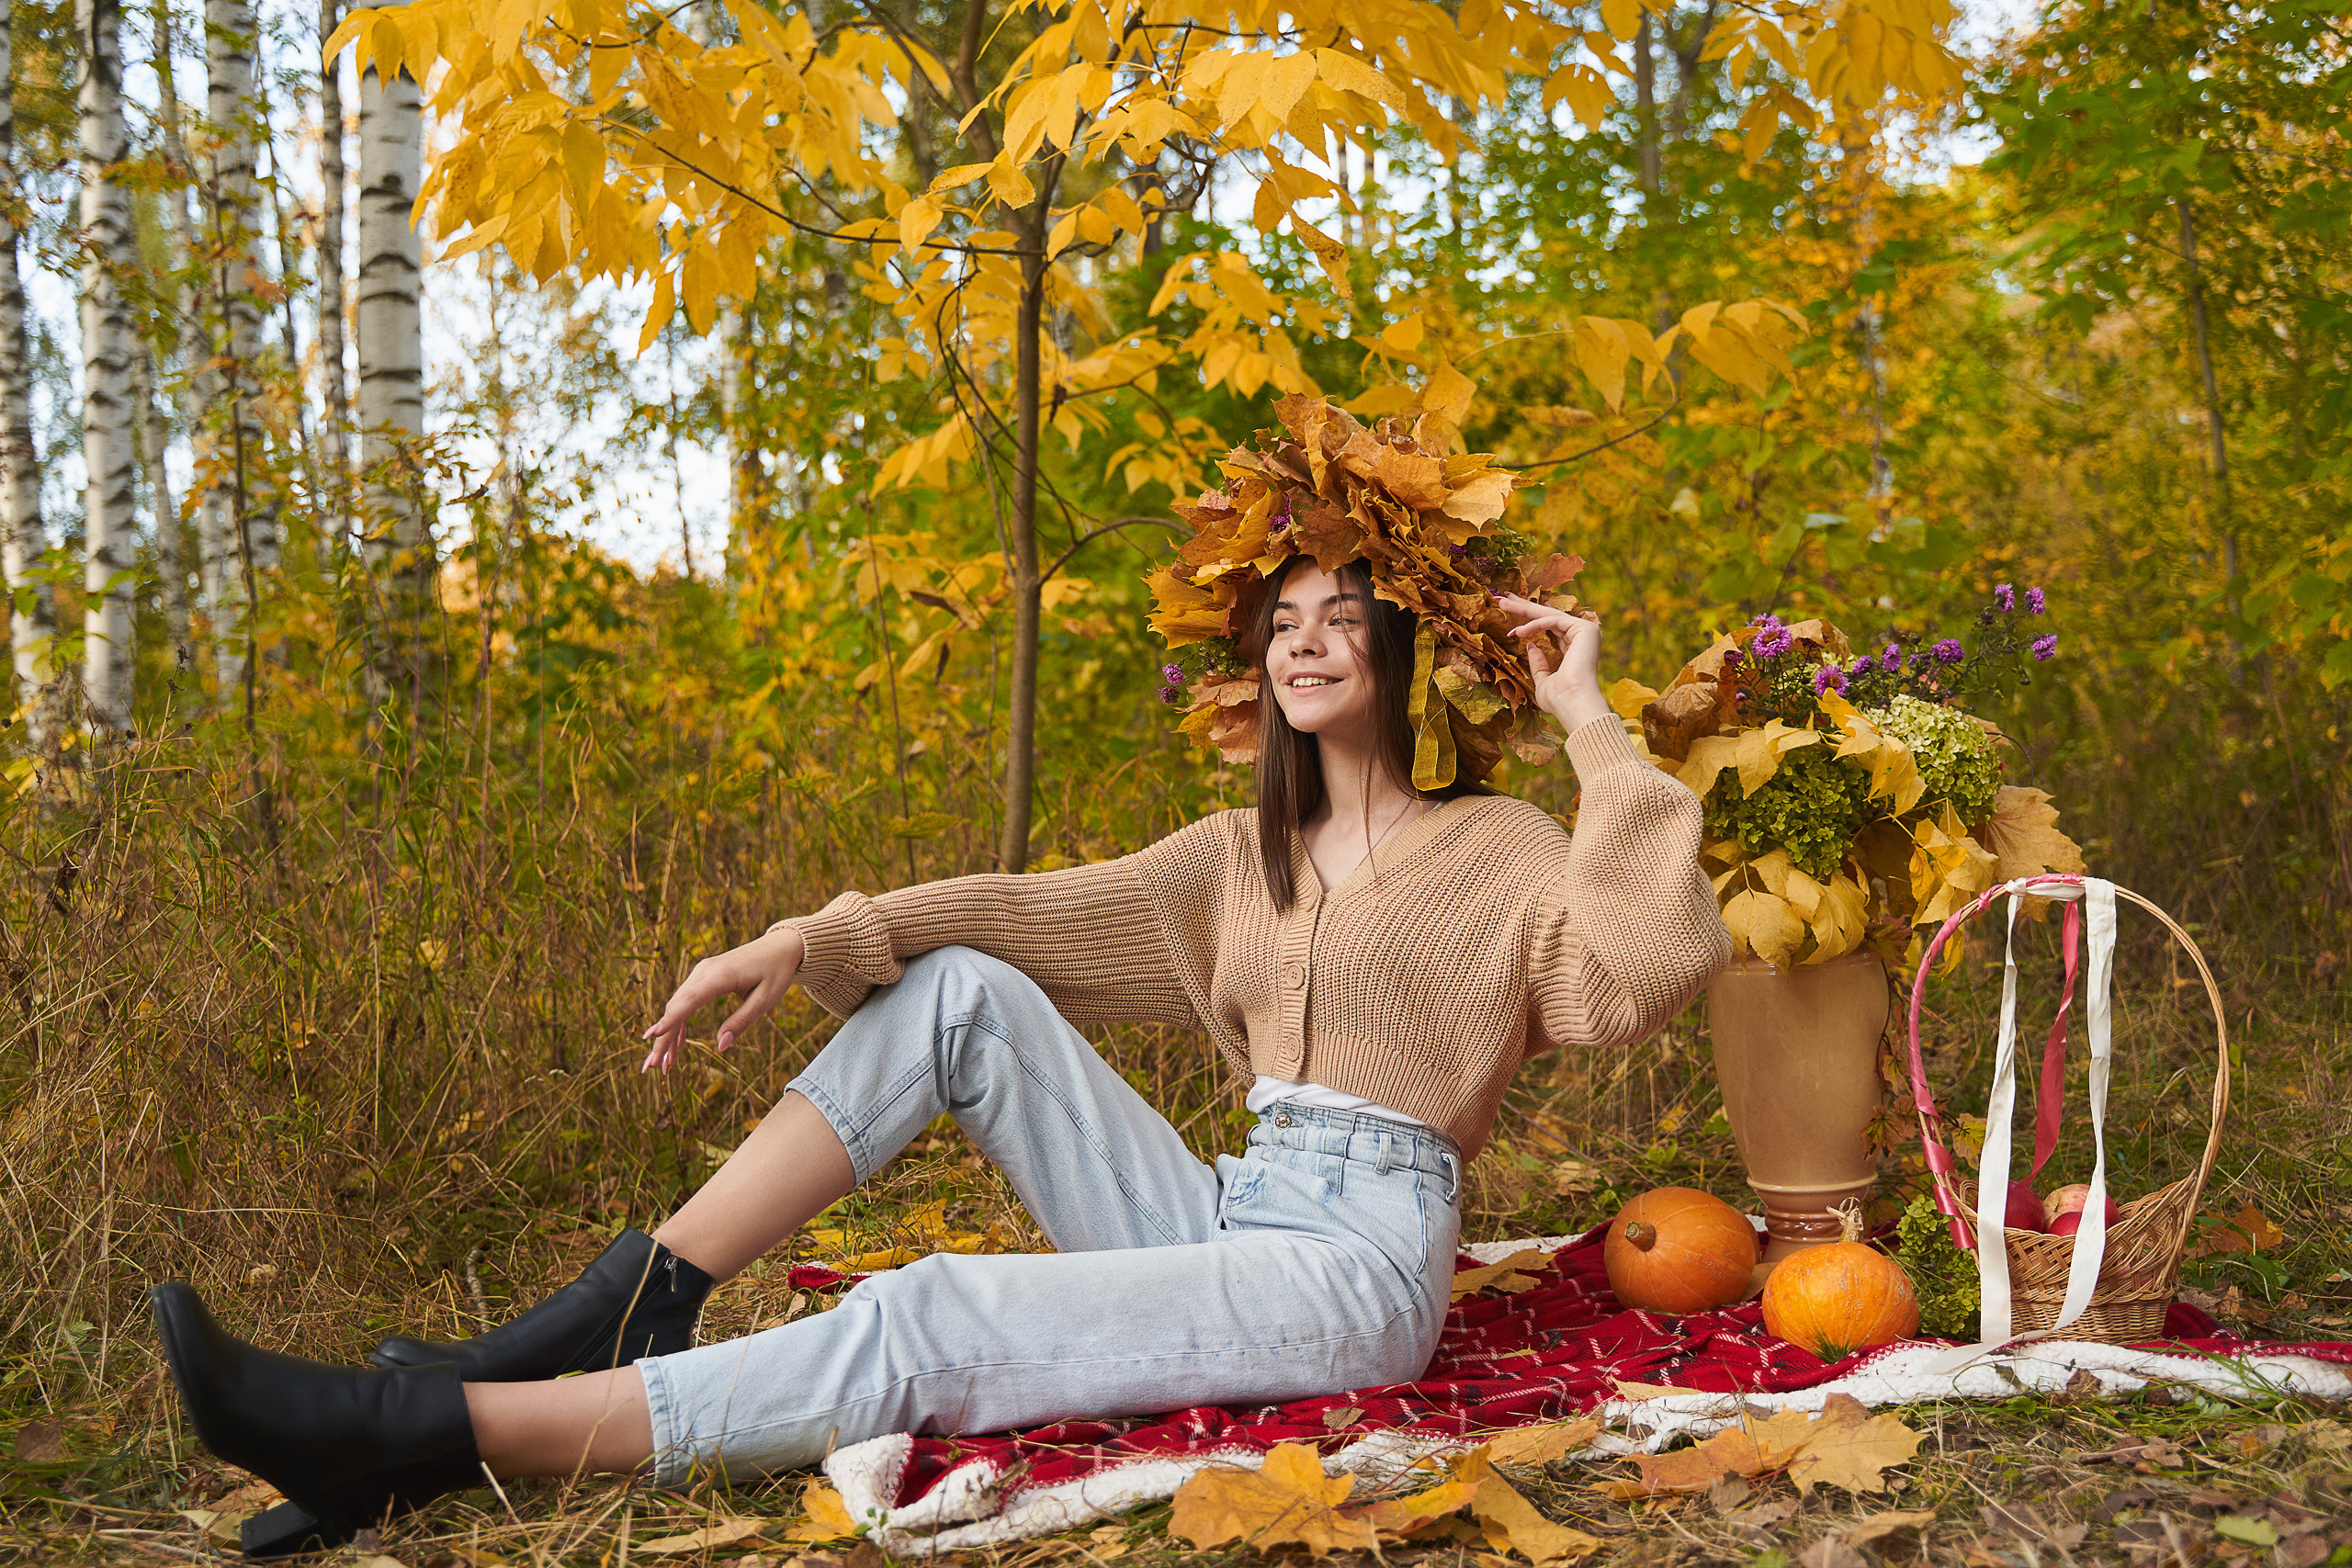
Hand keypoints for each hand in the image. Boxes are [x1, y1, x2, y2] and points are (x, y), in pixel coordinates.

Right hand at [639, 925, 806, 1072]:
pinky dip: (679, 1022)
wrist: (779, 947)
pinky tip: (678, 1044)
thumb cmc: (775, 972)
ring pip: (677, 1005)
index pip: (689, 1000)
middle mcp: (705, 970)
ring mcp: (702, 972)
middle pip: (677, 1007)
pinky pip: (686, 1000)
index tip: (652, 1036)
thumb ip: (741, 1021)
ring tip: (663, 1063)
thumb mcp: (765, 1000)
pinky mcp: (704, 976)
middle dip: (662, 1038)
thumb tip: (720, 1046)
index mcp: (721, 975)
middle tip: (652, 1067)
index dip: (670, 1019)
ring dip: (668, 1034)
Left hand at [1492, 592, 1609, 733]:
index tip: (1512, 609)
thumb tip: (1531, 646)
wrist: (1573, 704)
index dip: (1531, 617)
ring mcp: (1586, 631)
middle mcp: (1582, 637)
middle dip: (1524, 607)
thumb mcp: (1543, 680)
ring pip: (1549, 615)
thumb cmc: (1560, 700)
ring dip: (1523, 609)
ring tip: (1502, 604)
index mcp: (1574, 648)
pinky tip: (1517, 632)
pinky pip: (1552, 621)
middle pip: (1548, 616)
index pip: (1551, 626)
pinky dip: (1533, 625)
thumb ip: (1539, 663)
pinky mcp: (1585, 629)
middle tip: (1503, 598)